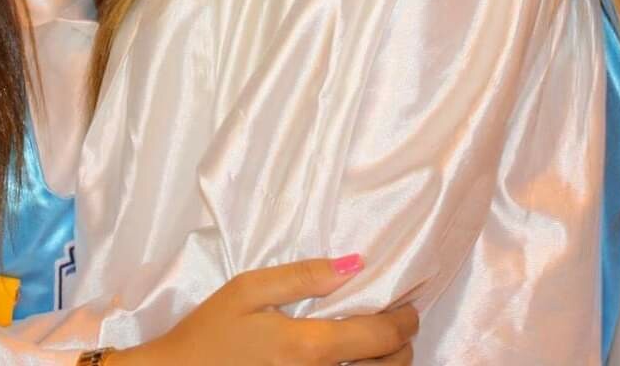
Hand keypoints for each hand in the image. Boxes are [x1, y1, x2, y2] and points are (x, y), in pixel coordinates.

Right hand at [110, 257, 416, 365]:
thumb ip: (301, 276)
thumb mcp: (248, 290)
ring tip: (382, 341)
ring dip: (387, 363)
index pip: (378, 337)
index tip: (409, 305)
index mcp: (309, 348)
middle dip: (402, 345)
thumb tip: (353, 264)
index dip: (403, 320)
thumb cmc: (210, 332)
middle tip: (399, 320)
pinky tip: (354, 358)